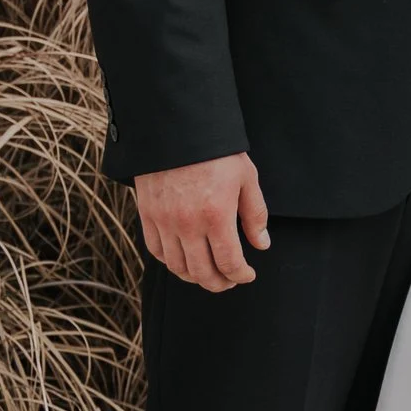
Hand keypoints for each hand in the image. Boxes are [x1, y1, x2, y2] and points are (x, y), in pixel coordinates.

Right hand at [135, 151, 268, 290]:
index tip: (247, 275)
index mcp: (216, 216)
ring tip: (208, 272)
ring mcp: (164, 221)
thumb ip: (255, 215)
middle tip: (229, 280)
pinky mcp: (148, 215)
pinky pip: (156, 251)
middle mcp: (187, 224)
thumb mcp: (246, 178)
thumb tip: (262, 245)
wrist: (177, 127)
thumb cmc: (217, 152)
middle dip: (219, 282)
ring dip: (194, 276)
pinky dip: (171, 261)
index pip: (229, 262)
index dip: (240, 275)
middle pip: (202, 272)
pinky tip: (184, 258)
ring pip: (177, 266)